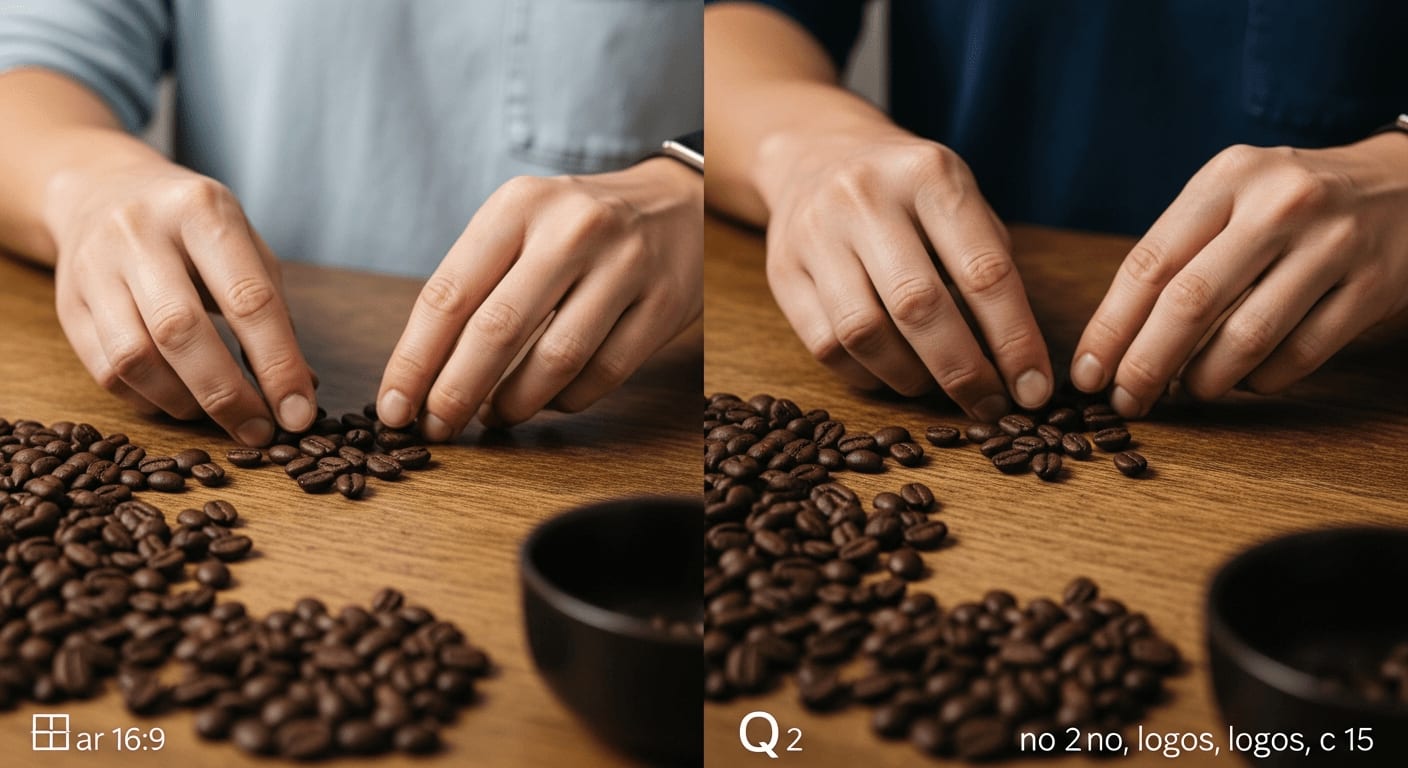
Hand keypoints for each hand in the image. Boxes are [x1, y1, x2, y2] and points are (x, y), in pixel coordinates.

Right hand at [44, 161, 316, 444]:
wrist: (103, 191)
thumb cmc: (195, 229)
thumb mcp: (245, 246)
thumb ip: (275, 313)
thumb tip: (302, 389)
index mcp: (202, 211)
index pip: (249, 300)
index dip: (278, 366)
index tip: (299, 414)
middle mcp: (141, 233)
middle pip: (182, 332)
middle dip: (227, 394)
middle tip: (258, 431)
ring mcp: (95, 267)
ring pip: (135, 358)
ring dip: (184, 402)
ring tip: (219, 416)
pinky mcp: (69, 303)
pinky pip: (106, 370)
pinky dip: (149, 400)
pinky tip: (178, 401)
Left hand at [376, 158, 702, 439]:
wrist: (677, 203)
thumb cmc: (577, 226)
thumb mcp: (521, 223)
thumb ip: (476, 281)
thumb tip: (423, 373)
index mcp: (519, 206)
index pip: (449, 294)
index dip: (414, 361)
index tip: (394, 407)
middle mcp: (572, 229)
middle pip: (497, 331)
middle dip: (455, 393)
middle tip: (437, 428)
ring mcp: (625, 265)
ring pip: (555, 360)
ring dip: (514, 404)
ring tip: (495, 416)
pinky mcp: (665, 303)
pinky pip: (604, 373)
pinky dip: (567, 400)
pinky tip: (549, 399)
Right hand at [755, 127, 1052, 419]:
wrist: (816, 156)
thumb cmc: (908, 193)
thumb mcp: (959, 200)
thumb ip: (988, 265)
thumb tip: (1017, 363)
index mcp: (929, 174)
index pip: (983, 271)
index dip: (1014, 340)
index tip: (1033, 389)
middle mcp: (866, 197)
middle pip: (919, 306)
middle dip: (962, 370)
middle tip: (989, 407)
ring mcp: (815, 232)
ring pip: (864, 333)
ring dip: (909, 378)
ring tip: (934, 387)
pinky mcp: (781, 270)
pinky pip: (825, 345)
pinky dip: (865, 375)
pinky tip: (889, 373)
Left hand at [1071, 134, 1407, 416]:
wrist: (1404, 183)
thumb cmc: (1290, 202)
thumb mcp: (1232, 195)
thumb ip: (1179, 251)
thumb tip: (1116, 339)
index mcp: (1228, 178)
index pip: (1150, 263)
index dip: (1110, 328)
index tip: (1087, 374)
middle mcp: (1279, 204)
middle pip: (1190, 303)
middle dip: (1146, 363)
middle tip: (1127, 400)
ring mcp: (1333, 244)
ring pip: (1247, 336)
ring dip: (1205, 380)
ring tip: (1188, 391)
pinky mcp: (1374, 286)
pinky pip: (1301, 355)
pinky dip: (1262, 380)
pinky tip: (1247, 379)